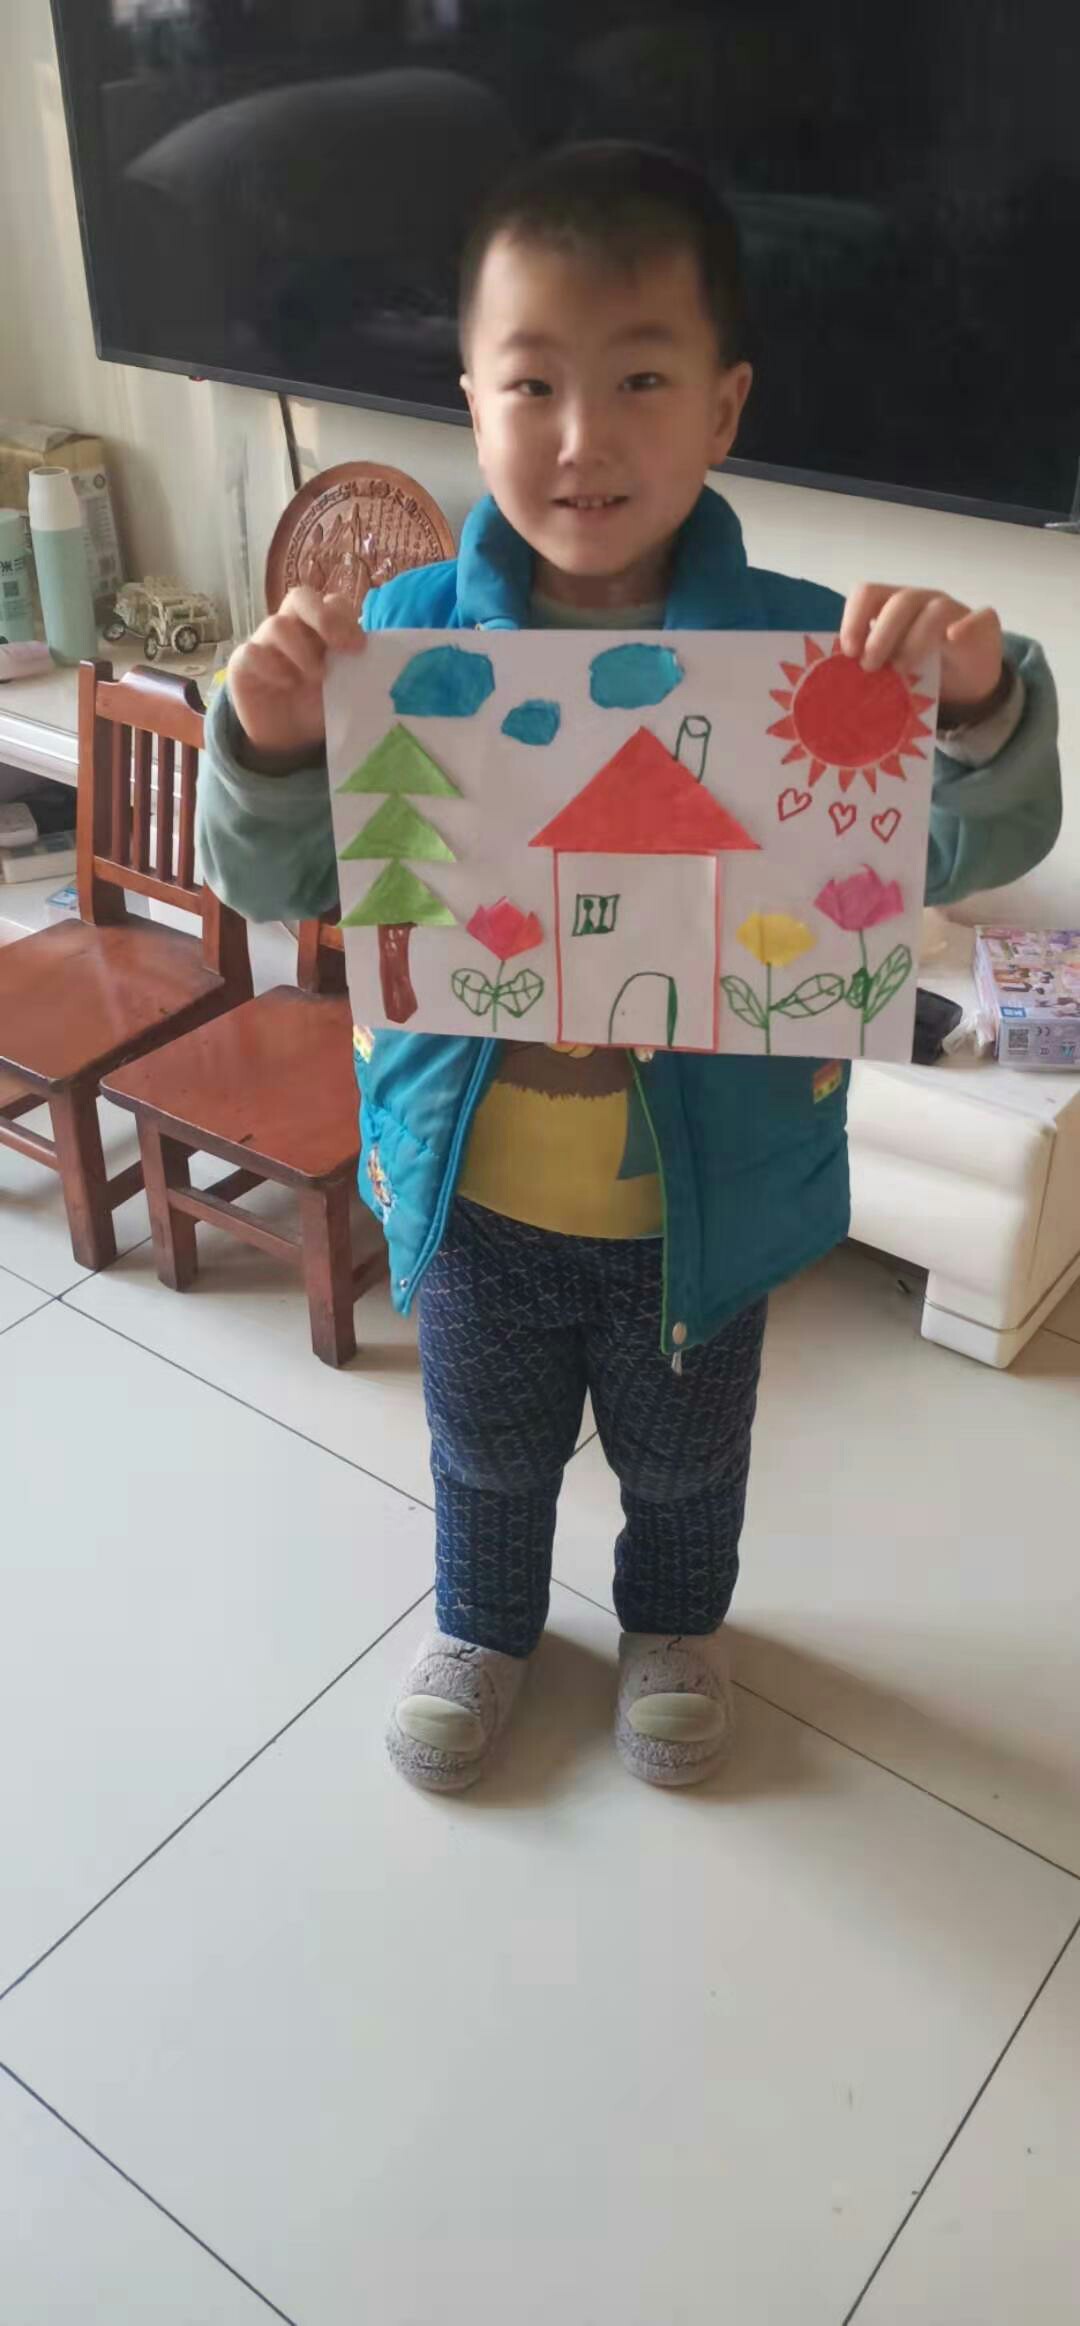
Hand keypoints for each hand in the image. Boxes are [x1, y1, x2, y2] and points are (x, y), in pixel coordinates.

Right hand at [227, 586, 363, 764]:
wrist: (288, 739)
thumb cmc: (318, 706)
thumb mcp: (345, 689)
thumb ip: (357, 670)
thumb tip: (382, 664)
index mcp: (319, 628)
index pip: (332, 603)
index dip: (345, 618)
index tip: (359, 646)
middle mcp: (292, 628)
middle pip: (300, 597)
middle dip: (322, 616)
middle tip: (339, 645)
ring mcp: (265, 643)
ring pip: (276, 625)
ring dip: (300, 650)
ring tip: (316, 677)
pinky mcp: (243, 664)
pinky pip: (251, 653)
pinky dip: (271, 666)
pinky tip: (285, 684)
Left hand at [840, 585, 1003, 718]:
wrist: (967, 683)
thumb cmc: (921, 671)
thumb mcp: (891, 668)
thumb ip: (871, 664)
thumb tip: (836, 678)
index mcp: (893, 606)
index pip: (868, 594)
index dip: (854, 619)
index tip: (848, 652)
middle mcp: (921, 601)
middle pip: (900, 601)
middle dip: (880, 635)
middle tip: (870, 667)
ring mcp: (953, 609)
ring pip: (934, 610)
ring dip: (914, 640)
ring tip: (902, 670)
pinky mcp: (982, 624)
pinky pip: (978, 618)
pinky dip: (965, 626)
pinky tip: (952, 639)